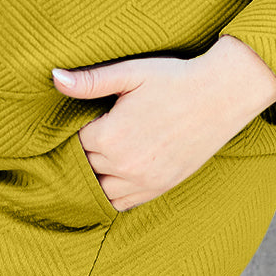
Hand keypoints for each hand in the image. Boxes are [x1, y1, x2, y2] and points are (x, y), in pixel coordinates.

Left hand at [52, 36, 275, 210]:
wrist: (222, 95)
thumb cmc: (174, 78)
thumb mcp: (130, 73)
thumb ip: (90, 81)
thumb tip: (54, 77)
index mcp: (112, 136)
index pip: (74, 141)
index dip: (78, 128)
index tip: (87, 116)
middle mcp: (125, 165)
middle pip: (84, 166)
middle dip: (85, 151)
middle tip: (95, 132)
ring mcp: (144, 181)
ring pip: (100, 190)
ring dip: (96, 175)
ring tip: (103, 153)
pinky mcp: (161, 187)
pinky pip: (123, 203)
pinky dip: (113, 192)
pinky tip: (116, 173)